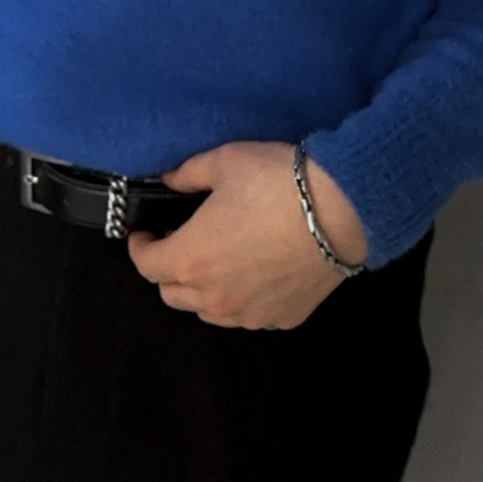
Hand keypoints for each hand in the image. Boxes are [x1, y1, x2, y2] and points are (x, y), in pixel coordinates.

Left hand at [126, 141, 367, 329]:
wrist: (342, 210)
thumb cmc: (275, 182)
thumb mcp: (224, 162)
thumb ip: (187, 174)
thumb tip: (168, 180)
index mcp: (189, 259)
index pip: (146, 265)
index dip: (140, 247)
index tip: (146, 232)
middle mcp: (214, 297)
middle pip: (172, 294)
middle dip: (169, 269)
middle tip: (182, 241)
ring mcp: (249, 314)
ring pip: (209, 311)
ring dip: (203, 289)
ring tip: (218, 259)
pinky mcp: (282, 318)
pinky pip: (249, 315)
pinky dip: (242, 298)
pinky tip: (256, 272)